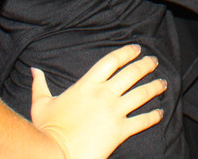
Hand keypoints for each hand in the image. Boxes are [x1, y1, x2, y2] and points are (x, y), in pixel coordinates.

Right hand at [30, 44, 164, 158]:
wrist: (54, 153)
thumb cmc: (47, 129)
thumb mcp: (41, 103)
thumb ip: (40, 85)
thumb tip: (35, 70)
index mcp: (87, 85)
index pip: (112, 61)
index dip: (126, 52)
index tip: (137, 48)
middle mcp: (104, 94)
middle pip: (132, 73)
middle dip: (145, 65)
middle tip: (153, 61)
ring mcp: (114, 112)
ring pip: (141, 94)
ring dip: (155, 87)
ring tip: (163, 83)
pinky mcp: (120, 130)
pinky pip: (142, 121)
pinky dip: (154, 116)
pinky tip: (160, 112)